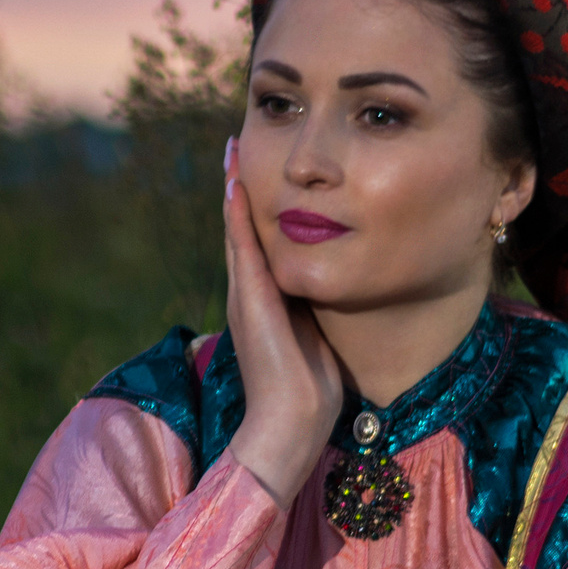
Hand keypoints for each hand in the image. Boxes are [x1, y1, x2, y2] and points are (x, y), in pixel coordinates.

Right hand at [221, 137, 343, 503]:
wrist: (293, 422)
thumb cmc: (312, 390)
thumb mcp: (315, 336)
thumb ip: (315, 310)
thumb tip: (336, 287)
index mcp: (264, 302)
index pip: (257, 245)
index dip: (255, 209)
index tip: (255, 173)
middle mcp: (248, 294)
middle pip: (242, 230)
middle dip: (239, 189)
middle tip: (235, 146)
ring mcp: (245, 296)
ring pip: (238, 232)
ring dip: (233, 190)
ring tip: (231, 151)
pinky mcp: (250, 301)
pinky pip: (242, 248)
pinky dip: (237, 216)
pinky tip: (236, 186)